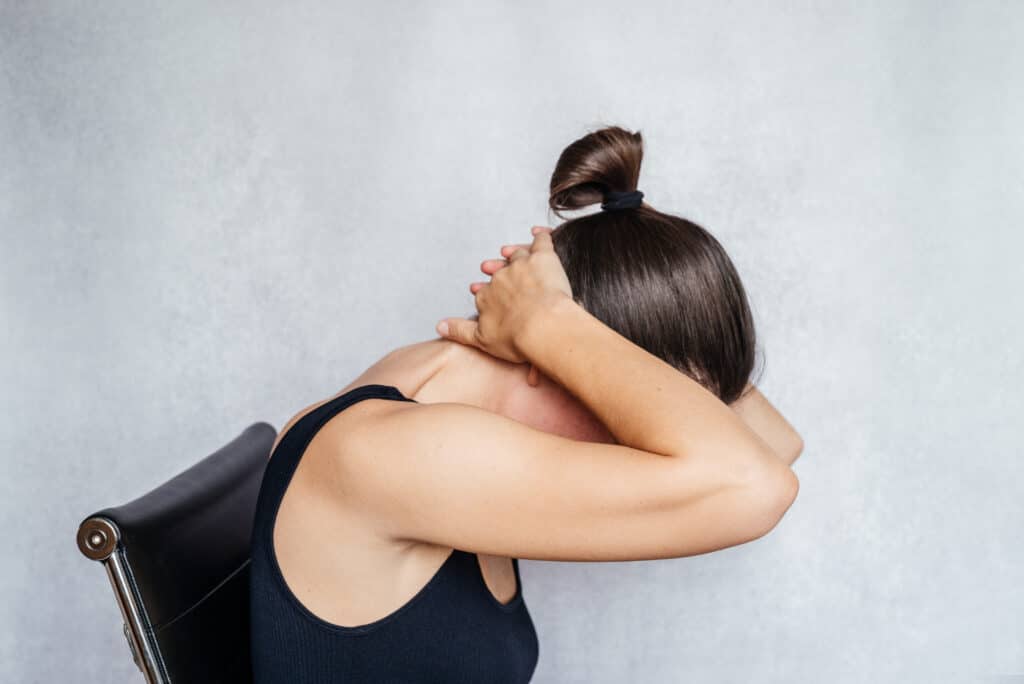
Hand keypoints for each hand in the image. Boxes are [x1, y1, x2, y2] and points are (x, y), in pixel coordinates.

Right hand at [436, 226, 572, 363]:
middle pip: (498, 271)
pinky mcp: (542, 258)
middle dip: (496, 271)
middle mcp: (500, 278)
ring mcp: (521, 265)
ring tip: (509, 252)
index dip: (484, 292)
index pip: (483, 292)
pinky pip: (541, 241)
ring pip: (516, 255)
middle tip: (492, 268)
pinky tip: (539, 232)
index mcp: (486, 296)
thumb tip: (439, 326)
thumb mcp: (482, 340)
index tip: (483, 294)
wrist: (543, 328)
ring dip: (513, 253)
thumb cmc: (518, 338)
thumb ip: (460, 331)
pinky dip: (541, 235)